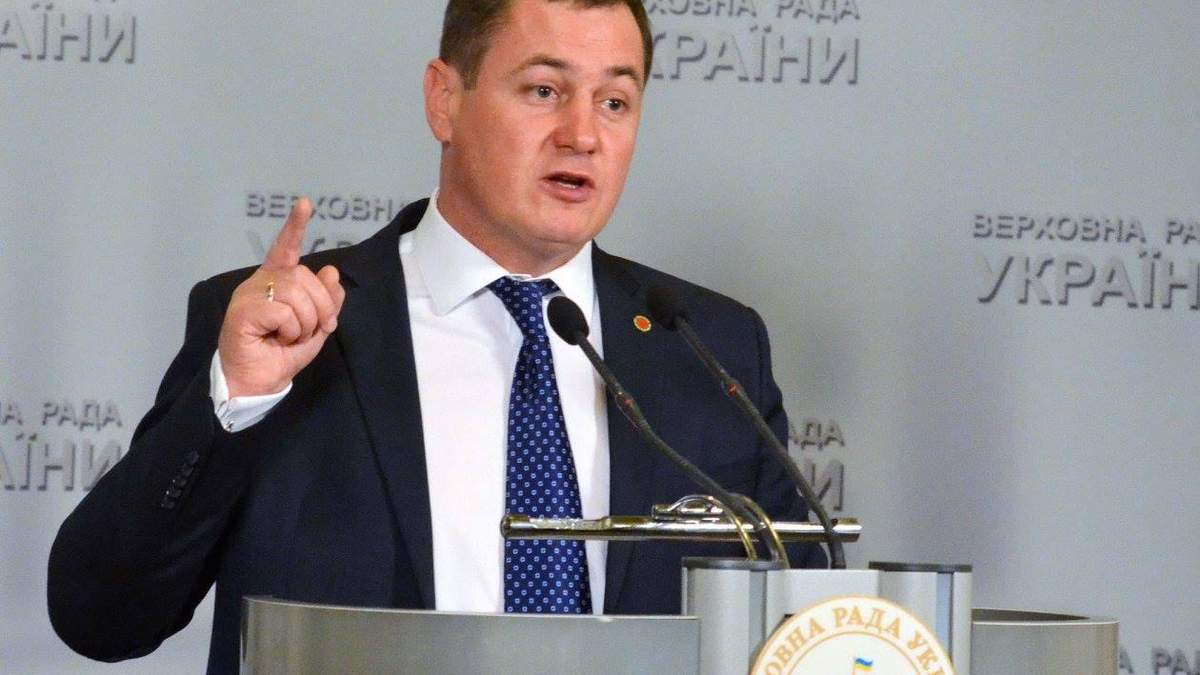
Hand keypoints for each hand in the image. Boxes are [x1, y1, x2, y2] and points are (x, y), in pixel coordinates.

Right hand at [217, 198, 345, 396]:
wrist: (259, 382)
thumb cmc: (282, 354)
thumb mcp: (315, 327)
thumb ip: (327, 301)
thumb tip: (332, 271)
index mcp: (276, 281)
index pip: (286, 248)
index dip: (295, 226)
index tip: (306, 204)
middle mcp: (260, 281)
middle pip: (303, 276)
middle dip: (322, 306)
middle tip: (318, 329)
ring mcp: (248, 294)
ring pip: (295, 293)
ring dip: (306, 321)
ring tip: (291, 336)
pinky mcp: (242, 311)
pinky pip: (282, 311)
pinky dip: (290, 329)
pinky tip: (276, 339)